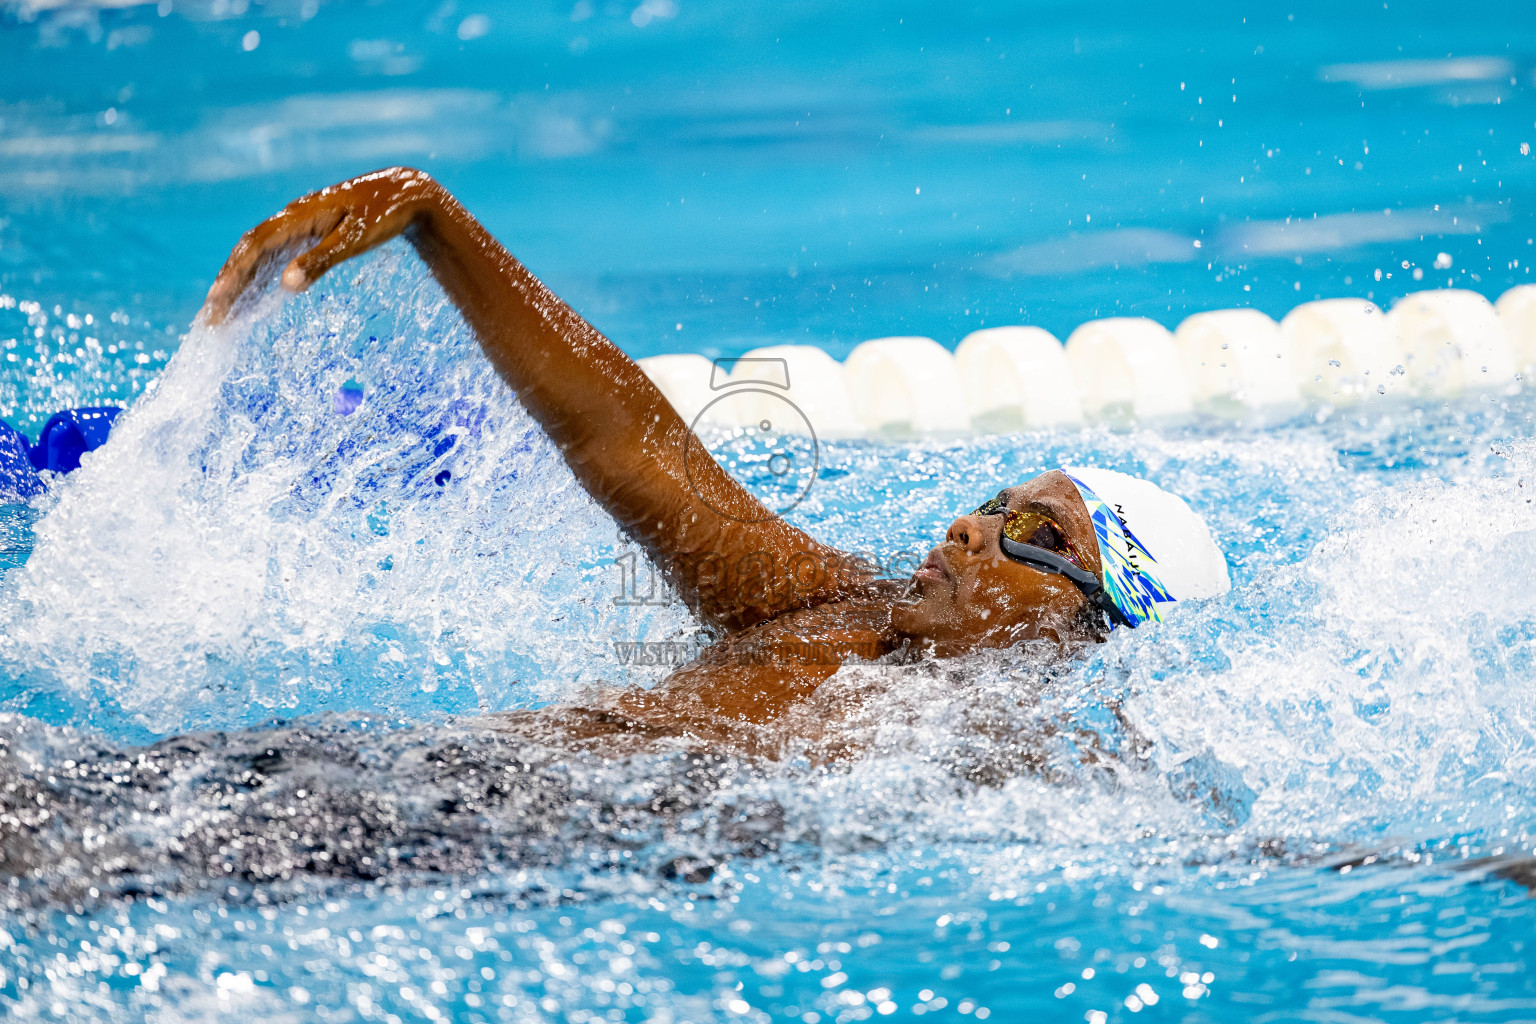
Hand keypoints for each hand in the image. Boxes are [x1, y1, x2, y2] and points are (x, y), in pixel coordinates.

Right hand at [200, 166, 445, 323]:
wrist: (406, 193)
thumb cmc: (383, 216)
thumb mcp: (354, 240)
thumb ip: (321, 261)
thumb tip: (286, 285)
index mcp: (297, 216)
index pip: (253, 247)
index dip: (232, 275)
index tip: (216, 302)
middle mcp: (291, 218)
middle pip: (249, 253)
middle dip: (227, 285)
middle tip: (209, 320)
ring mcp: (298, 225)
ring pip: (260, 255)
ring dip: (239, 283)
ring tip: (222, 316)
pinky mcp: (309, 232)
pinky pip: (276, 256)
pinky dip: (261, 277)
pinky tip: (254, 298)